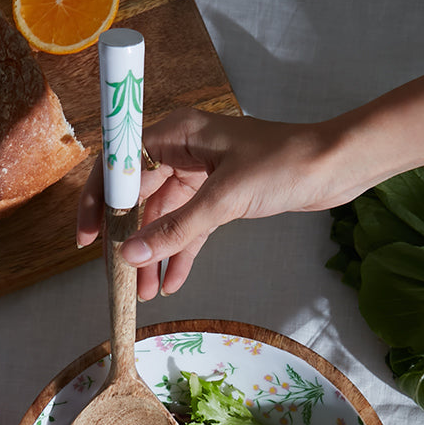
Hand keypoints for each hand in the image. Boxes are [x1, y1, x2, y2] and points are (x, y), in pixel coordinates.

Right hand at [76, 109, 351, 299]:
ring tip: (145, 290)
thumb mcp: (225, 198)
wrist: (335, 166)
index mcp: (178, 133)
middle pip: (140, 197)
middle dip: (130, 239)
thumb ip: (177, 228)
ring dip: (155, 253)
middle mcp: (184, 150)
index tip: (88, 238)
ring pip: (165, 217)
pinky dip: (181, 253)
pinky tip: (172, 281)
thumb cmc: (285, 164)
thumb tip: (131, 254)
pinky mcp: (222, 196)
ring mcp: (202, 174)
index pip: (120, 166)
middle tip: (120, 276)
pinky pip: (190, 227)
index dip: (99, 201)